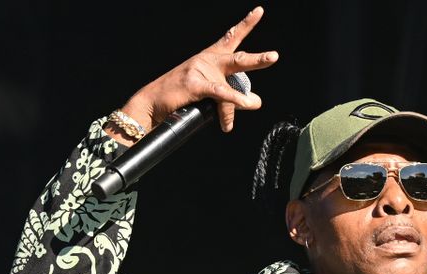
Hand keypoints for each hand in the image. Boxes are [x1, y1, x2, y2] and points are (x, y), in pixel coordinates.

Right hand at [117, 6, 278, 137]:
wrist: (151, 102)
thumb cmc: (178, 97)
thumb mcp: (206, 96)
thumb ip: (227, 100)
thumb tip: (248, 108)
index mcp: (210, 58)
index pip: (231, 37)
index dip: (245, 24)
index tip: (258, 11)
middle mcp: (207, 60)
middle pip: (237, 58)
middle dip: (257, 59)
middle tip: (274, 57)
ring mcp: (201, 71)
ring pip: (230, 81)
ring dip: (243, 94)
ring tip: (255, 103)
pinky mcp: (196, 84)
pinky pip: (220, 92)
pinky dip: (234, 99)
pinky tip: (247, 103)